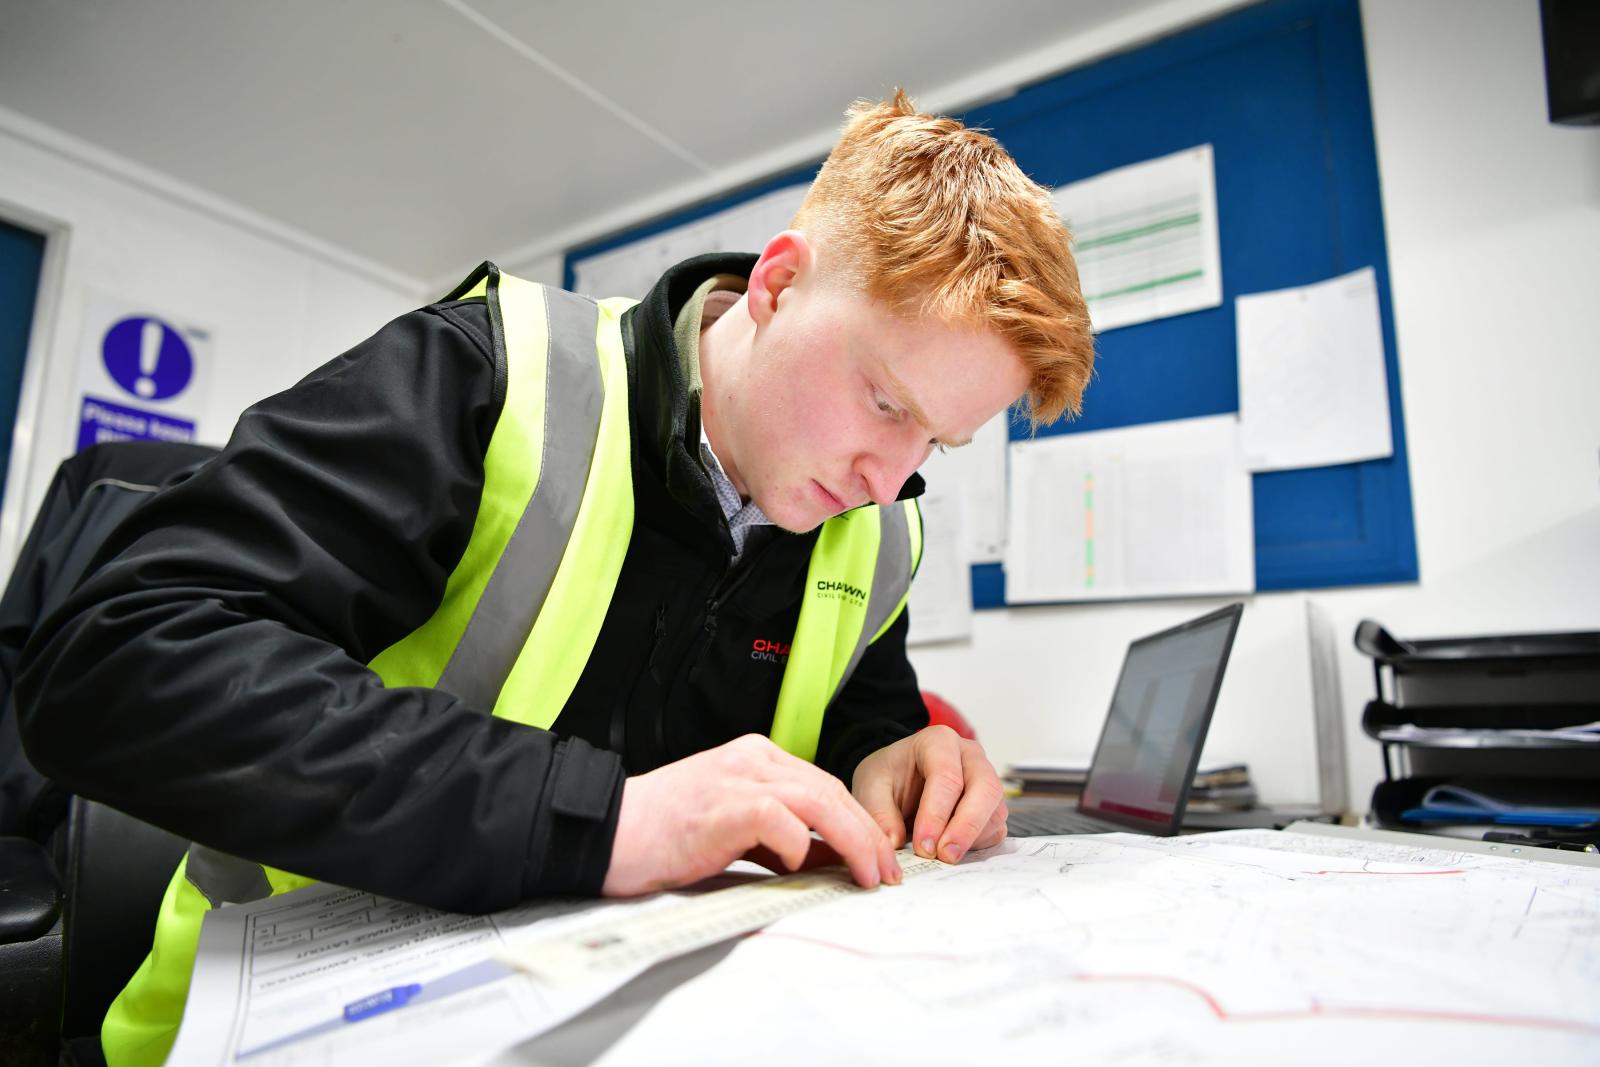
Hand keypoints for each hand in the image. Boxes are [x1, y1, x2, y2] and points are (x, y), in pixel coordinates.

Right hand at [601, 734, 901, 896]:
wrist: (607, 832)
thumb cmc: (662, 834)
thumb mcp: (733, 828)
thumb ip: (778, 837)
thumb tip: (826, 859)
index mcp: (755, 757)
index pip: (826, 785)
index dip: (858, 822)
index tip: (876, 857)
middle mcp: (752, 759)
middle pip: (831, 791)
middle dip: (867, 835)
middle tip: (885, 873)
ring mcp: (738, 778)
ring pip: (818, 801)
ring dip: (851, 841)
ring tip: (866, 875)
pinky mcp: (724, 805)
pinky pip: (780, 821)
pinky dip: (797, 846)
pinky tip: (796, 866)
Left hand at [851, 725, 1007, 864]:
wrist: (899, 780)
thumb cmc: (888, 777)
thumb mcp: (870, 787)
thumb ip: (880, 813)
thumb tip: (894, 842)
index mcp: (939, 742)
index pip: (947, 776)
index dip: (936, 814)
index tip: (923, 846)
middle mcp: (970, 757)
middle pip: (985, 789)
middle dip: (966, 827)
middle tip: (945, 855)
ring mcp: (985, 780)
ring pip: (994, 811)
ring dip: (972, 839)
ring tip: (943, 857)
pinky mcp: (991, 807)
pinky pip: (995, 829)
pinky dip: (978, 845)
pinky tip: (953, 852)